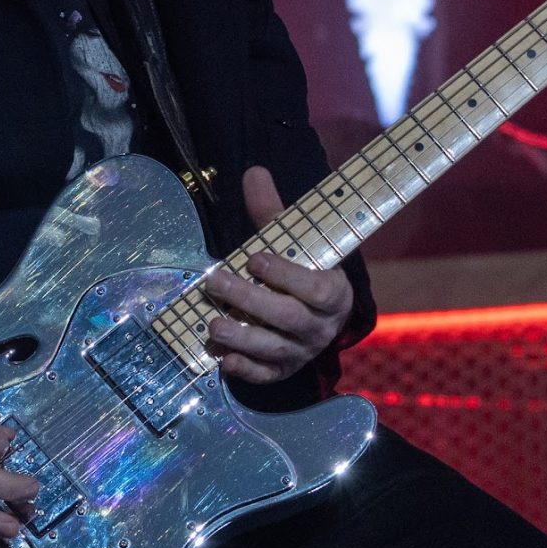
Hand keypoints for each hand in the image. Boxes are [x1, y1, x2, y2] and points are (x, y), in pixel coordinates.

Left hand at [200, 167, 353, 384]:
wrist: (320, 312)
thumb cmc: (303, 268)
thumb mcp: (295, 240)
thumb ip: (274, 211)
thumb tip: (253, 172)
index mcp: (333, 292)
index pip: (314, 287)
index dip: (285, 275)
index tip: (253, 258)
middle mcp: (322, 326)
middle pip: (288, 317)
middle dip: (250, 300)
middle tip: (215, 281)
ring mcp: (303, 351)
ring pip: (275, 349)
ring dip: (242, 337)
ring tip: (212, 323)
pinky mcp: (284, 370)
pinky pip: (267, 376)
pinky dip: (247, 370)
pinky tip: (224, 359)